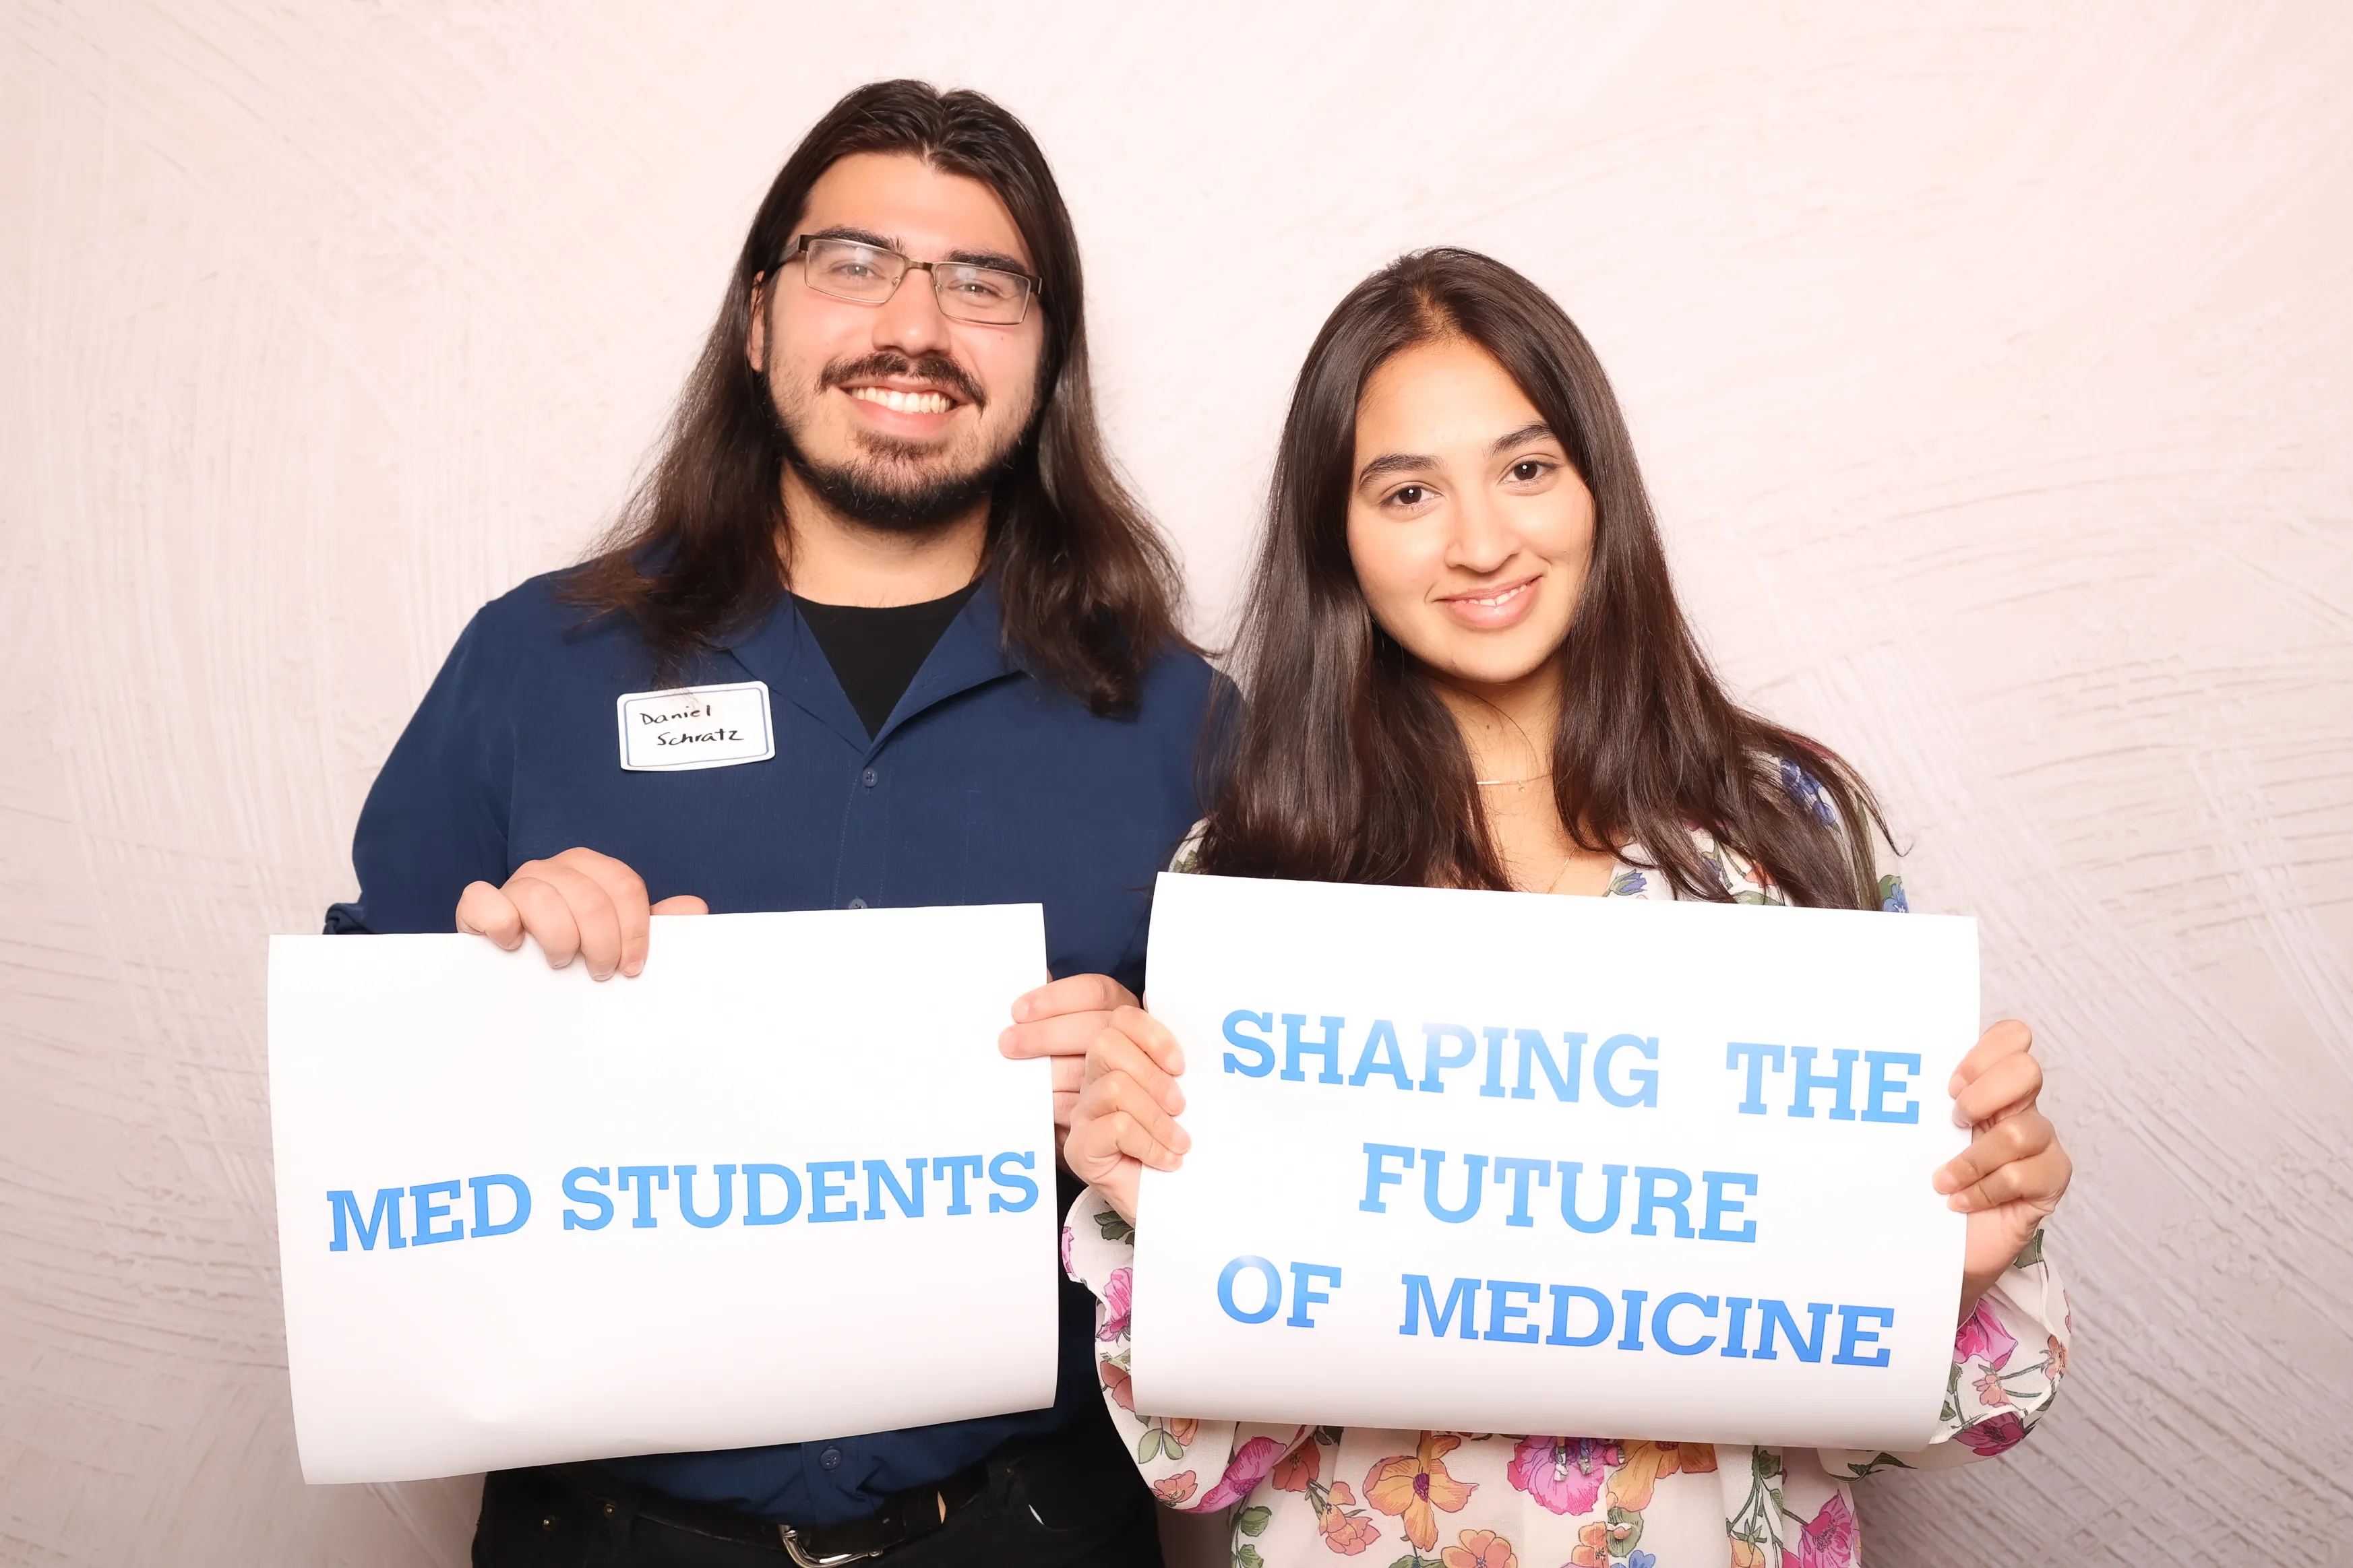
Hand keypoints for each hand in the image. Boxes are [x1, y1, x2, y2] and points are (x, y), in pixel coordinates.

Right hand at [454, 847, 707, 978]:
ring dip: (560, 940)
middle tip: (600, 972)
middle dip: (602, 943)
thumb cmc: (573, 953)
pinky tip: (512, 944)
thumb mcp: (615, 940)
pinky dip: (499, 921)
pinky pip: (481, 898)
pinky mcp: (476, 907)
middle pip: (589, 896)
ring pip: (542, 897)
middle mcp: (551, 870)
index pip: (623, 886)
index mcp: (589, 871)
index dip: (635, 930)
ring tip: (562, 964)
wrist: (514, 979)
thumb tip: (694, 907)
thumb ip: (653, 925)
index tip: (632, 967)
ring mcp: (513, 885)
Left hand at [1000, 974, 1141, 1141]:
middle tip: (1008, 1042)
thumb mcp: (1063, 1022)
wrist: (1089, 1106)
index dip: (1055, 998)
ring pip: (1086, 1067)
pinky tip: (1035, 1095)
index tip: (1019, 1010)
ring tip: (1015, 1071)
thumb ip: (1049, 1006)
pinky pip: (1079, 1102)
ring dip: (1046, 1070)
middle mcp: (1131, 1036)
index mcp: (1120, 1007)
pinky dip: (1053, 1099)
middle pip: (1093, 1028)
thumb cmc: (1066, 1053)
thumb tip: (1016, 990)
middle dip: (1045, 1034)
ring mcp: (1128, 1073)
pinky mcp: (1114, 1109)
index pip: (1094, 991)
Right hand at [1064, 1005, 1190, 1224]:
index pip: (1120, 1017)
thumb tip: (1192, 1027)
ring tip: (1179, 1141)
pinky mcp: (1080, 1149)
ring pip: (1113, 1087)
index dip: (1152, 1034)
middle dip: (1153, 1075)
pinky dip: (1150, 1143)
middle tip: (1181, 1107)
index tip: (1181, 1066)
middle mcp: (1093, 1080)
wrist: (1182, 1206)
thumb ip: (1178, 1063)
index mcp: (1120, 1058)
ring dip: (1157, 1117)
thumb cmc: (1184, 1146)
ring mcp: (1083, 1114)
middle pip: (1106, 1044)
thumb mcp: (1186, 1096)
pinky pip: (1115, 1126)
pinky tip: (1167, 1161)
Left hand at [1933, 1019, 2070, 1315]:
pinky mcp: (2049, 1182)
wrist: (1937, 1248)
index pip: (2011, 1038)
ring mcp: (2040, 1145)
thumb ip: (1913, 1104)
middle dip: (1982, 1095)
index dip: (1983, 1053)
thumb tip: (1873, 1081)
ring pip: (2021, 1131)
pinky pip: (2025, 1175)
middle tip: (1953, 1123)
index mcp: (1989, 1086)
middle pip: (2026, 1070)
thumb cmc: (1922, 1186)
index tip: (1947, 1086)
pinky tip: (1960, 1203)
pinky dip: (1985, 1190)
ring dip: (1971, 1159)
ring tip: (1942, 1181)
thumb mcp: (1914, 1137)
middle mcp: (2020, 1108)